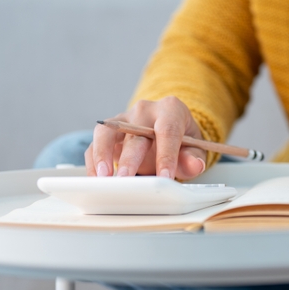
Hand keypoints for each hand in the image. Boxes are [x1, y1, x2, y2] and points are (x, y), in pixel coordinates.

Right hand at [85, 96, 206, 178]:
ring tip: (102, 177)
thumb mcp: (195, 147)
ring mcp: (123, 119)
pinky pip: (95, 144)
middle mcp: (144, 111)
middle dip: (130, 158)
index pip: (167, 131)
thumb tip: (194, 165)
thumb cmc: (182, 139)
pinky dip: (93, 161)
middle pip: (134, 133)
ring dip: (102, 154)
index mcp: (170, 109)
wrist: (168, 130)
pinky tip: (95, 178)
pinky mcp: (108, 132)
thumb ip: (194, 157)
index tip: (165, 177)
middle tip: (126, 179)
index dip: (166, 155)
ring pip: (106, 132)